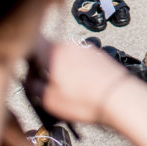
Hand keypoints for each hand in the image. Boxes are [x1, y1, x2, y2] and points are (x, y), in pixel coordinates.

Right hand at [26, 39, 143, 126]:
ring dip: (63, 72)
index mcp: (54, 51)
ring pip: (66, 58)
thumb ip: (33, 87)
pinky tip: (83, 89)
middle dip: (46, 69)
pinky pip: (82, 63)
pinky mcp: (100, 56)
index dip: (27, 63)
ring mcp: (87, 50)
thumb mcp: (49, 100)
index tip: (30, 77)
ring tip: (70, 92)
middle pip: (49, 53)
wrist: (119, 98)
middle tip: (48, 89)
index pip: (32, 47)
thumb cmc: (86, 100)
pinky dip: (79, 73)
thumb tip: (30, 81)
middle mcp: (71, 45)